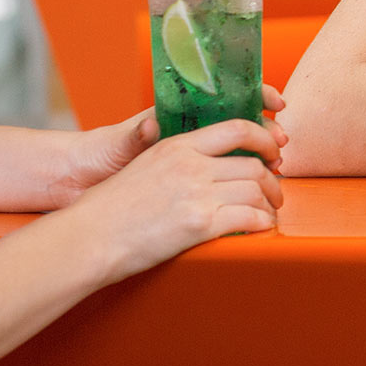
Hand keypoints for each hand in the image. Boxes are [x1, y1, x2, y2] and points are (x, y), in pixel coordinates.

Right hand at [49, 85, 289, 208]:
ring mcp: (196, 194)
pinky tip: (261, 228)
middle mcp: (190, 165)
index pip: (236, 129)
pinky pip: (249, 219)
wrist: (90, 236)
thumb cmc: (109, 209)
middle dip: (272, 179)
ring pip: (256, 190)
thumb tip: (203, 168)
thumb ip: (177, 161)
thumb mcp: (145, 167)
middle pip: (253, 164)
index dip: (264, 137)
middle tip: (275, 192)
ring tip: (269, 213)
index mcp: (177, 146)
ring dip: (270, 204)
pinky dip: (262, 223)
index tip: (273, 150)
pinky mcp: (199, 224)